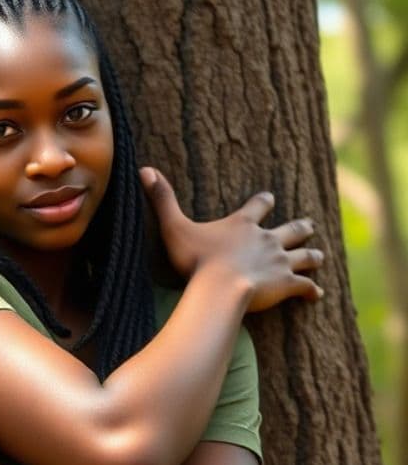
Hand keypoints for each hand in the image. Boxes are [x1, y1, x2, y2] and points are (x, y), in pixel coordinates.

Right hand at [139, 167, 324, 311]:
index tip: (270, 198)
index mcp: (244, 224)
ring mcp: (280, 261)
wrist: (221, 288)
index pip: (258, 205)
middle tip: (309, 225)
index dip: (264, 201)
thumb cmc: (197, 261)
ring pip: (304, 256)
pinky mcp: (287, 283)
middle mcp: (267, 239)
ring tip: (320, 256)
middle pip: (290, 230)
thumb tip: (144, 170)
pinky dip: (311, 290)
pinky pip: (304, 286)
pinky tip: (317, 295)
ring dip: (312, 256)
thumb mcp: (175, 227)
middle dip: (300, 228)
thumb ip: (162, 200)